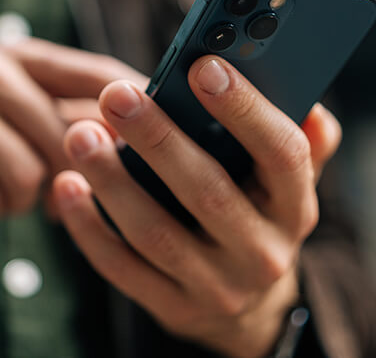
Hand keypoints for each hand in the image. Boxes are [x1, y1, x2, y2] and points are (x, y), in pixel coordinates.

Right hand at [0, 39, 144, 222]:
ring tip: (7, 191)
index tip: (168, 142)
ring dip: (22, 201)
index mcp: (25, 55)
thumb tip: (145, 148)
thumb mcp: (17, 104)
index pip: (101, 75)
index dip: (139, 110)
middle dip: (68, 179)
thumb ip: (72, 116)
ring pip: (29, 175)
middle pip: (69, 139)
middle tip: (52, 193)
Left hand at [51, 55, 340, 356]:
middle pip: (208, 191)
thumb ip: (301, 140)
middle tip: (117, 95)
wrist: (247, 308)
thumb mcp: (286, 182)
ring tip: (80, 134)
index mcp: (295, 207)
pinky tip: (67, 185)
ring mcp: (216, 287)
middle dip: (158, 139)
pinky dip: (90, 226)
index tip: (202, 66)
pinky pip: (122, 267)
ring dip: (112, 180)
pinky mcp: (172, 308)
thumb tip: (308, 101)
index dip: (245, 109)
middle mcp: (262, 253)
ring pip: (156, 232)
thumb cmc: (257, 215)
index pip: (281, 154)